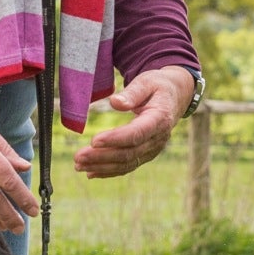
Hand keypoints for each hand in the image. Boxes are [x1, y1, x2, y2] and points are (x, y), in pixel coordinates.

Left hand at [76, 66, 196, 179]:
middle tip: (78, 157)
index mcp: (160, 118)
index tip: (93, 141)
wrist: (175, 97)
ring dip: (102, 166)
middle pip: (129, 153)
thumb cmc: (158, 86)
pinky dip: (109, 171)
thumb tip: (114, 102)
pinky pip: (128, 166)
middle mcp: (158, 138)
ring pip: (127, 163)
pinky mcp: (146, 154)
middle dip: (102, 157)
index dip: (115, 139)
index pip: (137, 133)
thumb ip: (132, 93)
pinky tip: (91, 173)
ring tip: (79, 165)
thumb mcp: (147, 81)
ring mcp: (153, 149)